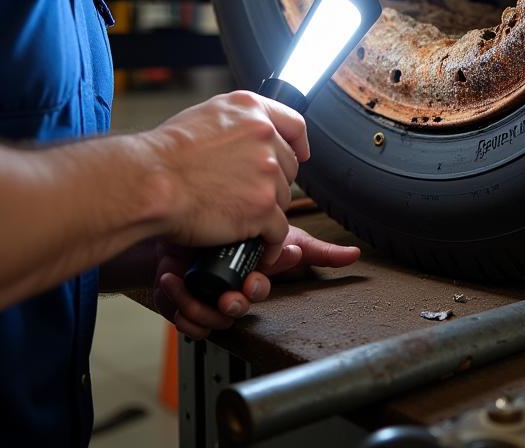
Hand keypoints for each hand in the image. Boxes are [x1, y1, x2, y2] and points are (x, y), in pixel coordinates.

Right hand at [147, 91, 308, 250]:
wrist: (150, 183)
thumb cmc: (164, 154)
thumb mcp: (204, 115)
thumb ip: (236, 122)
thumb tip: (247, 132)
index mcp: (251, 110)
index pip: (294, 124)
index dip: (298, 144)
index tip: (299, 155)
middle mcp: (264, 135)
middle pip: (289, 166)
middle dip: (273, 183)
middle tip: (248, 196)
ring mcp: (266, 172)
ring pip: (282, 199)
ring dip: (266, 211)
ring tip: (240, 219)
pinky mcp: (262, 208)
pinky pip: (278, 231)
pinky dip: (270, 244)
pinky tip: (259, 248)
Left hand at [152, 226, 360, 339]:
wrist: (189, 207)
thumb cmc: (239, 219)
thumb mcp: (282, 230)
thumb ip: (318, 250)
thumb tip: (354, 255)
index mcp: (253, 276)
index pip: (257, 290)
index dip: (255, 288)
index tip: (253, 275)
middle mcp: (228, 286)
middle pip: (231, 309)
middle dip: (229, 304)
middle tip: (225, 292)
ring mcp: (201, 290)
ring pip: (203, 316)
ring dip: (198, 304)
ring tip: (187, 280)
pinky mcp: (175, 292)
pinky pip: (176, 312)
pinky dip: (173, 299)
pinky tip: (170, 277)